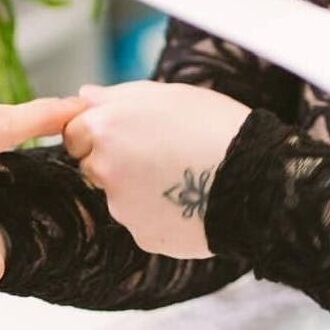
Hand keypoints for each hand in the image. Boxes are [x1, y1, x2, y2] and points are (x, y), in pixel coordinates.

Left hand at [62, 82, 250, 258]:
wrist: (256, 178)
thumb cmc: (216, 126)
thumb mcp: (168, 94)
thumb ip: (117, 96)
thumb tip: (83, 95)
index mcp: (105, 127)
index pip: (74, 133)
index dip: (102, 132)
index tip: (131, 134)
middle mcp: (104, 168)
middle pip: (92, 167)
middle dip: (115, 162)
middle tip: (161, 156)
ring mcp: (121, 206)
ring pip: (120, 197)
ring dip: (140, 190)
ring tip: (183, 178)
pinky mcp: (142, 235)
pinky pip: (143, 222)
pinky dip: (160, 215)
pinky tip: (190, 201)